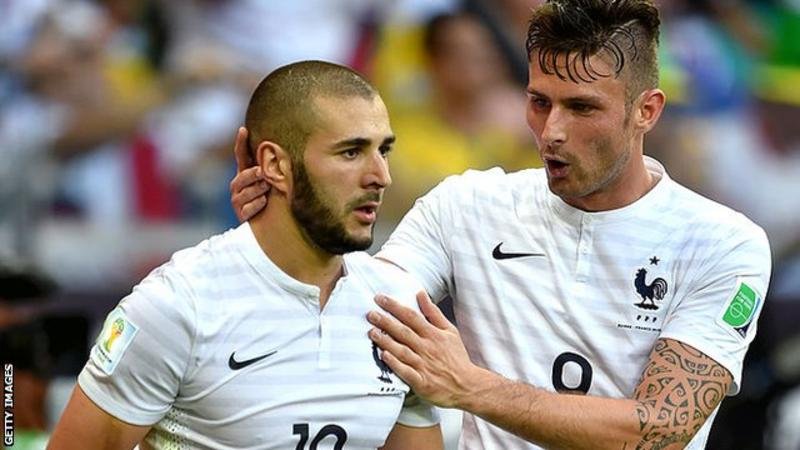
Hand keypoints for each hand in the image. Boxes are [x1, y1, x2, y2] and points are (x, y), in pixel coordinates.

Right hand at [229, 127, 268, 221]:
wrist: (269, 224)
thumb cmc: (273, 197)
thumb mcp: (273, 181)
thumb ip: (274, 168)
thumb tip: (286, 152)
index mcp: (245, 173)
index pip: (241, 156)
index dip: (241, 143)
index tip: (243, 130)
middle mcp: (238, 186)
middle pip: (242, 176)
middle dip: (252, 174)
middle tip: (262, 172)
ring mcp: (238, 201)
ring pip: (244, 193)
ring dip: (256, 190)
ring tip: (267, 187)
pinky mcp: (241, 215)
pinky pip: (247, 208)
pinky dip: (256, 204)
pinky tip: (264, 202)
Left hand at [367, 291, 481, 408]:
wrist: (467, 385)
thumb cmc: (456, 357)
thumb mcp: (450, 331)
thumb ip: (433, 313)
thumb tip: (420, 293)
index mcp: (434, 335)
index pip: (411, 316)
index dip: (395, 307)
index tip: (380, 299)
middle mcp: (427, 348)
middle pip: (404, 332)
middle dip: (386, 322)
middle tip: (370, 313)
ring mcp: (424, 365)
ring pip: (402, 350)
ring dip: (386, 341)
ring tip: (372, 332)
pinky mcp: (422, 382)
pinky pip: (406, 372)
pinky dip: (395, 364)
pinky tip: (384, 356)